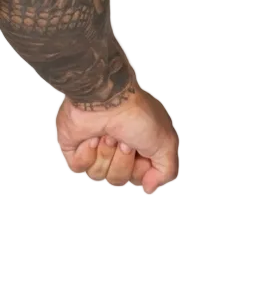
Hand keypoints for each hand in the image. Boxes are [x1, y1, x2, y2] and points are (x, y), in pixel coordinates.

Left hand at [56, 85, 178, 193]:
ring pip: (99, 175)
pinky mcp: (75, 146)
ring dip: (106, 154)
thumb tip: (148, 187)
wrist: (106, 98)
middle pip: (119, 179)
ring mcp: (95, 148)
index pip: (139, 178)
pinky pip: (79, 168)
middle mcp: (118, 150)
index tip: (142, 149)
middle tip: (125, 140)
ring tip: (108, 135)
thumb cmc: (137, 115)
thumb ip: (167, 171)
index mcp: (141, 149)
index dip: (141, 169)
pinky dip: (86, 153)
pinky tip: (91, 137)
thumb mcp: (167, 144)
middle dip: (122, 161)